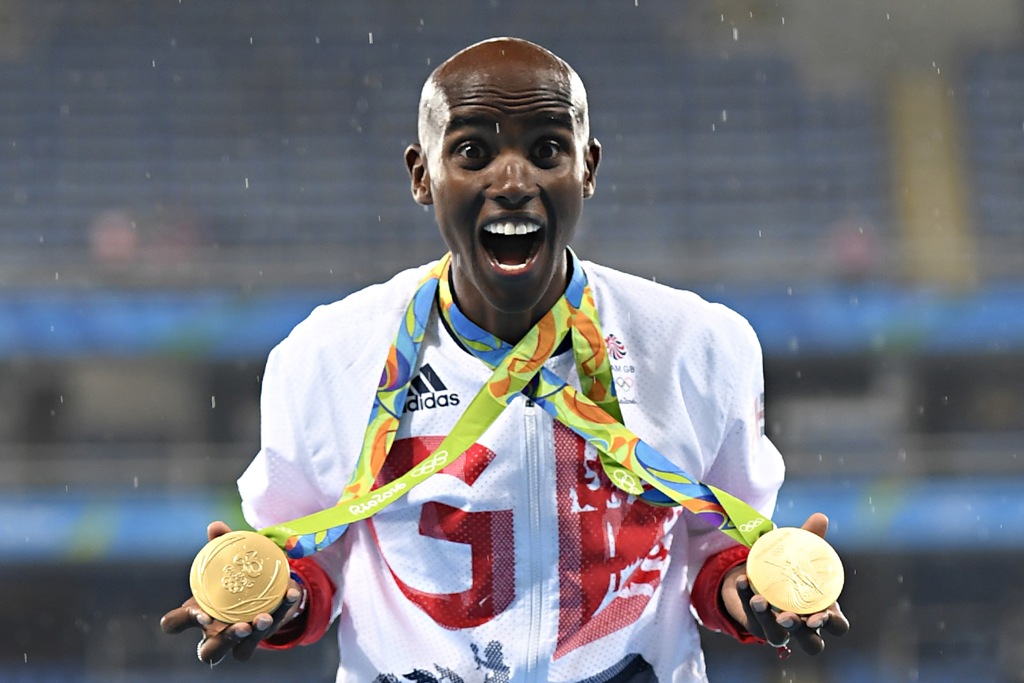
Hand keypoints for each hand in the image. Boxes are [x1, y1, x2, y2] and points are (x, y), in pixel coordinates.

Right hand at [160, 520, 304, 664]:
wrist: (261, 585)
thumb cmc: (234, 571)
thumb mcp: (229, 556)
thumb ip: (221, 542)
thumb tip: (215, 526)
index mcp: (196, 613)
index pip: (174, 623)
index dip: (182, 622)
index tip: (201, 612)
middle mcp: (212, 633)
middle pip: (208, 651)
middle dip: (223, 641)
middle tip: (241, 626)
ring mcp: (235, 641)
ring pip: (238, 651)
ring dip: (252, 636)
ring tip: (264, 617)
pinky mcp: (256, 640)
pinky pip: (267, 635)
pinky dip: (281, 612)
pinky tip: (291, 594)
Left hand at [722, 512, 849, 654]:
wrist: (757, 573)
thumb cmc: (789, 567)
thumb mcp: (800, 552)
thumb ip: (810, 537)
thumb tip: (821, 517)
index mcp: (822, 610)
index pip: (837, 626)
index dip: (833, 624)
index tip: (823, 613)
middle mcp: (803, 625)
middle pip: (813, 644)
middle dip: (803, 633)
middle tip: (790, 616)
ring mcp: (778, 628)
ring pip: (778, 638)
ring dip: (769, 621)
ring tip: (760, 600)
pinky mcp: (755, 624)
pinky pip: (751, 618)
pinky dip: (746, 599)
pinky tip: (742, 581)